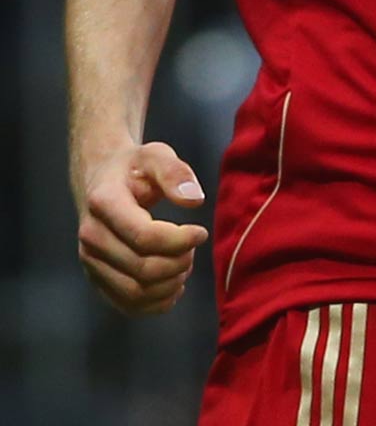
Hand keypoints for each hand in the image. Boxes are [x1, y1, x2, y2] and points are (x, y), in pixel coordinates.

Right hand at [74, 140, 209, 315]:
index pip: (143, 236)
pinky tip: (174, 285)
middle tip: (193, 248)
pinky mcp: (97, 278)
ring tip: (185, 264)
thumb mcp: (156, 154)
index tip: (201, 232)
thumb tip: (194, 200)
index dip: (179, 240)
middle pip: (142, 268)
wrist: (103, 180)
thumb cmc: (134, 167)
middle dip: (179, 263)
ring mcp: (90, 261)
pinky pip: (126, 304)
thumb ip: (176, 173)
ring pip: (134, 292)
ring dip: (170, 284)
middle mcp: (91, 236)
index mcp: (104, 203)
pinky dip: (156, 303)